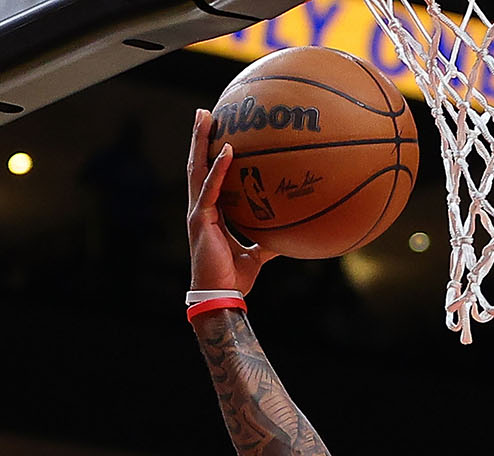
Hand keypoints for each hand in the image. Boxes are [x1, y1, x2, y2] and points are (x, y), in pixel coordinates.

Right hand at [187, 110, 274, 295]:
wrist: (222, 295)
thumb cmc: (235, 278)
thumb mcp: (256, 255)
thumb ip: (268, 241)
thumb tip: (287, 235)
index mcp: (210, 213)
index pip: (208, 177)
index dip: (210, 155)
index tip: (217, 133)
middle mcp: (200, 208)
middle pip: (197, 165)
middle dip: (200, 138)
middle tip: (204, 112)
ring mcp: (198, 212)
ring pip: (196, 169)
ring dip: (201, 141)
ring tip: (205, 116)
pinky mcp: (201, 219)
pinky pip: (210, 188)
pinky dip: (219, 168)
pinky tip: (229, 149)